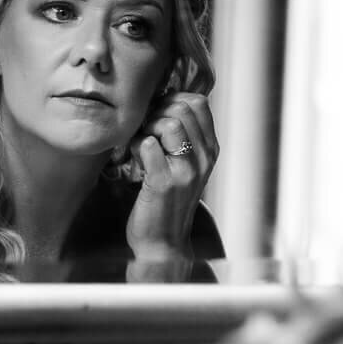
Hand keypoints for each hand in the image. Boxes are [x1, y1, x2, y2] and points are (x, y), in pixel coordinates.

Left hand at [125, 92, 218, 260]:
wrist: (162, 244)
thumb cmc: (167, 201)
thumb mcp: (185, 166)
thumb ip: (182, 136)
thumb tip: (162, 102)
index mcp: (211, 150)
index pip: (199, 103)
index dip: (172, 100)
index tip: (156, 114)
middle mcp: (204, 159)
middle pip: (183, 108)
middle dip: (156, 111)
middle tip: (143, 129)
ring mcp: (186, 171)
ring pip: (170, 123)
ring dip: (146, 126)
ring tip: (138, 143)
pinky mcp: (164, 183)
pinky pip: (149, 144)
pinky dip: (135, 144)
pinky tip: (132, 157)